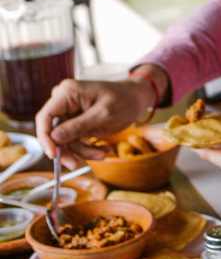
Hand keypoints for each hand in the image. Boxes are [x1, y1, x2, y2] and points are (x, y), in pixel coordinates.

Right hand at [35, 78, 152, 162]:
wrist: (137, 99)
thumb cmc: (125, 100)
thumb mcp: (104, 114)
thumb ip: (78, 126)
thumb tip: (54, 137)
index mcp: (67, 93)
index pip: (45, 117)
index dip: (45, 138)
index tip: (53, 155)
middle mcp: (64, 101)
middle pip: (53, 132)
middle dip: (67, 149)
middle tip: (76, 164)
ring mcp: (69, 112)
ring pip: (65, 140)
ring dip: (82, 151)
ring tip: (103, 153)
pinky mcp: (76, 123)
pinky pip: (74, 141)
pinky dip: (87, 148)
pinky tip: (103, 149)